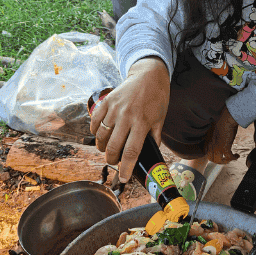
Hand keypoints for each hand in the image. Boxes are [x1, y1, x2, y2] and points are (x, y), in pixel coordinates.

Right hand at [90, 57, 169, 181]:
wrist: (148, 75)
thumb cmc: (157, 99)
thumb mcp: (160, 120)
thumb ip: (154, 138)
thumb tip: (150, 157)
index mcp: (142, 123)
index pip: (131, 152)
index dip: (126, 168)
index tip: (124, 178)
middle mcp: (126, 116)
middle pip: (113, 147)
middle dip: (112, 160)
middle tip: (114, 162)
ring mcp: (114, 108)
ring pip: (101, 136)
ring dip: (102, 147)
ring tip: (107, 149)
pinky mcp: (106, 102)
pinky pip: (95, 122)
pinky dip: (95, 132)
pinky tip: (101, 135)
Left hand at [203, 106, 239, 164]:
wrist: (225, 118)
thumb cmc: (222, 120)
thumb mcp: (215, 129)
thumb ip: (215, 134)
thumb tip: (219, 135)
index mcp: (207, 141)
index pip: (207, 154)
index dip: (213, 157)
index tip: (220, 155)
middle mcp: (211, 146)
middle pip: (212, 159)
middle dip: (219, 161)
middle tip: (226, 159)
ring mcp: (217, 147)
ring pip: (219, 161)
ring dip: (226, 161)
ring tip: (231, 158)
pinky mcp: (225, 147)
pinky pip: (229, 157)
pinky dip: (234, 158)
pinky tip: (237, 156)